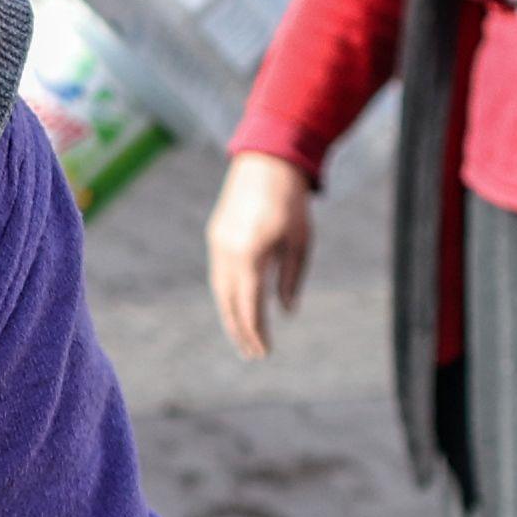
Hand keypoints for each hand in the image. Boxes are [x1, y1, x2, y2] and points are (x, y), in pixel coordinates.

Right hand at [207, 149, 315, 360]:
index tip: (264, 352)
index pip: (249, 305)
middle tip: (252, 354)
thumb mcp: (300, 242)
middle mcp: (227, 253)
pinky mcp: (216, 236)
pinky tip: (238, 305)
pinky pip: (219, 274)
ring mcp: (217, 244)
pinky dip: (227, 295)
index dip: (256, 332)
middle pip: (229, 304)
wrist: (267, 163)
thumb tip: (284, 311)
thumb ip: (290, 278)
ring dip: (231, 315)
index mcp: (250, 255)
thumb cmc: (291, 203)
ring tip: (243, 336)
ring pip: (220, 291)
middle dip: (240, 331)